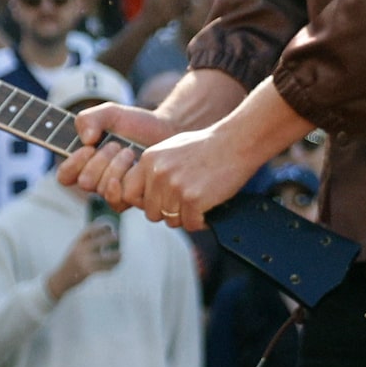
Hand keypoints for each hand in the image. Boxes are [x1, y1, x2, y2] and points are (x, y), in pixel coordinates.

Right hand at [48, 219, 122, 296]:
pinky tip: (114, 266)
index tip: (108, 226)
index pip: (88, 231)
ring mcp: (83, 261)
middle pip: (96, 242)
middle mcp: (79, 250)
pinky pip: (102, 268)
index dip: (99, 227)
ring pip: (103, 258)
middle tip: (117, 236)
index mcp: (76, 243)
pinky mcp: (87, 271)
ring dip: (113, 256)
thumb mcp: (75, 249)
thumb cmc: (71, 262)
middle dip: (107, 238)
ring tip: (120, 255)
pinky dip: (110, 267)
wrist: (61, 278)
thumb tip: (101, 235)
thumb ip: (86, 243)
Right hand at [55, 101, 177, 202]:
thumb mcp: (109, 112)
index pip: (65, 176)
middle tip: (115, 145)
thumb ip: (89, 118)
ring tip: (129, 152)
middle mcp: (96, 179)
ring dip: (116, 168)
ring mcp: (114, 191)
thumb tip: (86, 140)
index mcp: (84, 162)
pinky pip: (119, 202)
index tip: (89, 147)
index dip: (73, 164)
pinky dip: (127, 182)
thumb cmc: (135, 123)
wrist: (166, 131)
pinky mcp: (132, 198)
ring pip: (102, 191)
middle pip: (85, 182)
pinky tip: (136, 167)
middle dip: (100, 161)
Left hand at [107, 122, 262, 230]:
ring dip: (186, 217)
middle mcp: (158, 173)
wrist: (237, 142)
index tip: (158, 202)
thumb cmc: (207, 146)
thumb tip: (143, 194)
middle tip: (185, 204)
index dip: (143, 203)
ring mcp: (175, 186)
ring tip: (199, 203)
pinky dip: (200, 221)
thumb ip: (153, 169)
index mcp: (149, 160)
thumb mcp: (170, 149)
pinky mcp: (193, 199)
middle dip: (168, 213)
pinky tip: (207, 208)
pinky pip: (190, 224)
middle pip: (151, 213)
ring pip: (171, 221)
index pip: (128, 194)